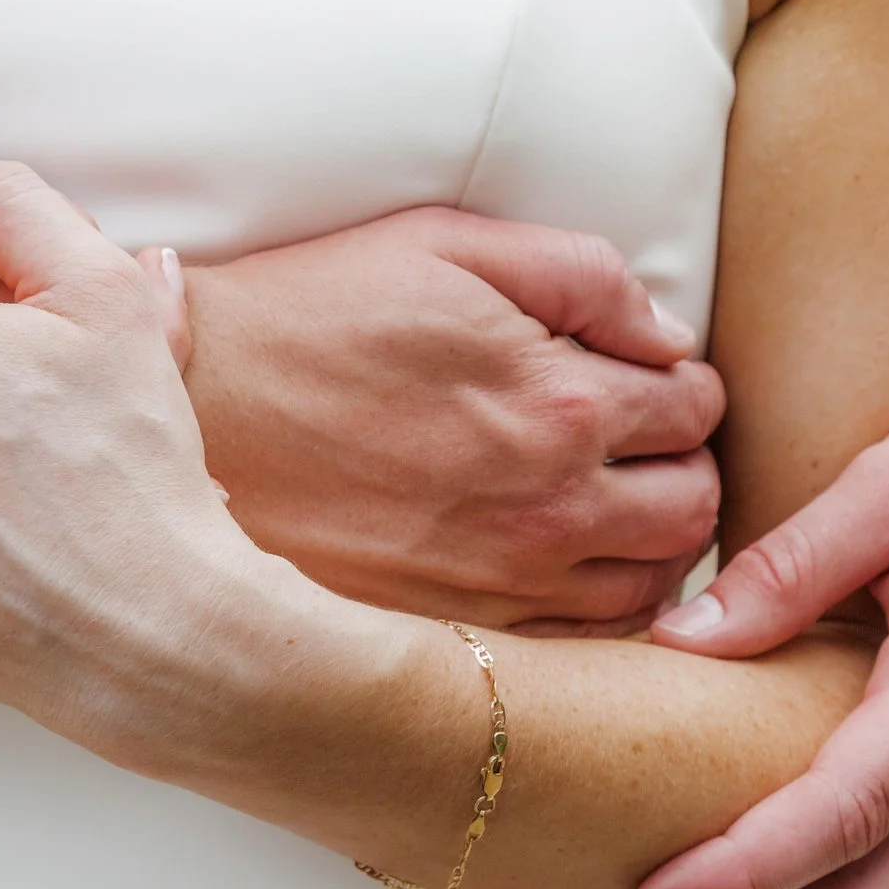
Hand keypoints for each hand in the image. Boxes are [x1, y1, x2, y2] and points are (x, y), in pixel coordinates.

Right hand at [181, 208, 724, 634]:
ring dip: (651, 541)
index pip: (694, 407)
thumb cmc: (310, 315)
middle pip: (695, 506)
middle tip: (637, 443)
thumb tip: (665, 333)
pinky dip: (597, 607)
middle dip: (683, 464)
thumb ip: (581, 275)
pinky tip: (559, 565)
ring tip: (604, 504)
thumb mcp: (445, 245)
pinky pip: (581, 643)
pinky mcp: (455, 631)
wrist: (193, 410)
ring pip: (652, 584)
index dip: (679, 385)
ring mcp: (503, 582)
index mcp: (556, 400)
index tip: (643, 380)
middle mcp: (548, 506)